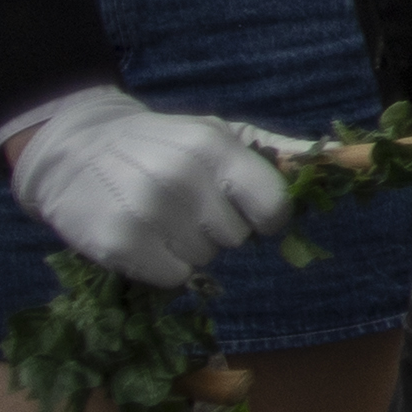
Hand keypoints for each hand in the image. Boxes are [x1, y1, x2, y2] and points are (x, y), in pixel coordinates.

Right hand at [2, 87, 297, 288]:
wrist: (74, 149)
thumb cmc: (162, 143)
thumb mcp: (219, 132)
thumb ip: (278, 151)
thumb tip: (337, 156)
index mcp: (215, 147)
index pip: (274, 206)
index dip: (267, 217)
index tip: (248, 211)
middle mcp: (184, 177)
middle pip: (237, 238)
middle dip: (219, 228)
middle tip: (187, 206)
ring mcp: (149, 212)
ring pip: (205, 260)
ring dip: (188, 247)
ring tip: (160, 217)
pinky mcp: (119, 244)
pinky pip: (173, 278)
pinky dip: (162, 266)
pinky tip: (143, 237)